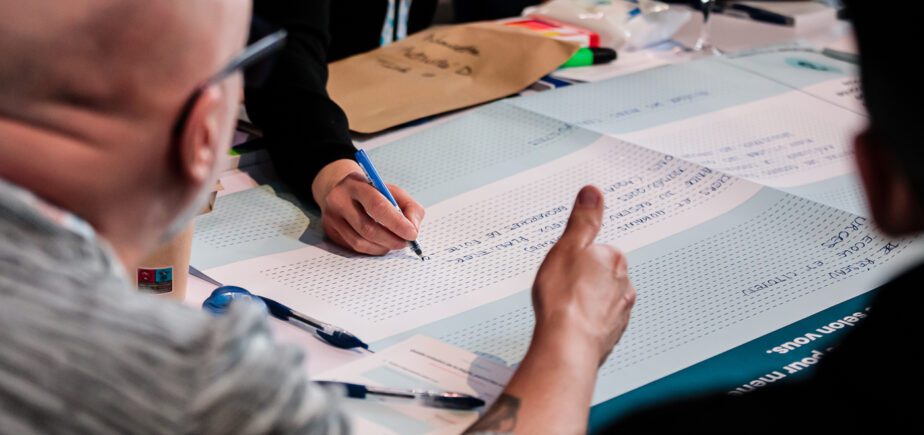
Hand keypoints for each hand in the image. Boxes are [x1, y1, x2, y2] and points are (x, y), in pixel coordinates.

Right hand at [312, 159, 424, 254]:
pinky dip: (372, 249)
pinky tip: (380, 244)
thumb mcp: (392, 191)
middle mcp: (339, 200)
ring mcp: (332, 218)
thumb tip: (413, 229)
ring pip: (360, 242)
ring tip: (394, 243)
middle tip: (406, 242)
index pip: (377, 206)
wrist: (340, 190)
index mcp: (357, 185)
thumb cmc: (371, 191)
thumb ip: (409, 207)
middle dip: (392, 239)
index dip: (397, 223)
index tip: (412, 234)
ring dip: (383, 247)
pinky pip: (354, 248)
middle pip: (368, 228)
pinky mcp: (330, 232)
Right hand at [531, 185, 635, 364]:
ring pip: (602, 298)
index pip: (597, 249)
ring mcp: (620, 311)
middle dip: (584, 278)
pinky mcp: (614, 333)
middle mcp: (624, 283)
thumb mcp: (567, 248)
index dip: (577, 256)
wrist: (568, 345)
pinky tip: (570, 325)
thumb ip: (582, 220)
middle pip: (601, 274)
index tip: (565, 265)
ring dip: (587, 302)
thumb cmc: (564, 299)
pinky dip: (588, 322)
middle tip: (562, 286)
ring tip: (564, 308)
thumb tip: (593, 193)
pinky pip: (600, 321)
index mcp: (613, 258)